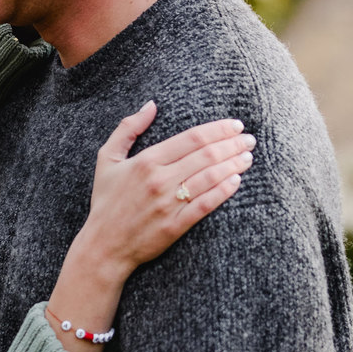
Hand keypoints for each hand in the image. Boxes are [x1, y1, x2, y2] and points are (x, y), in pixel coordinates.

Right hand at [79, 107, 253, 279]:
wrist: (103, 246)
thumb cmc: (106, 202)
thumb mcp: (107, 159)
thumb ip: (127, 128)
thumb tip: (151, 105)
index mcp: (146, 161)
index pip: (192, 138)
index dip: (218, 129)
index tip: (235, 125)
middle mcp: (160, 180)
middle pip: (206, 155)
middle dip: (233, 144)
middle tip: (249, 139)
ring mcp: (169, 203)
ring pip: (211, 177)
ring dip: (234, 164)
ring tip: (248, 157)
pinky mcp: (176, 225)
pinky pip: (206, 204)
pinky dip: (224, 190)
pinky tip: (236, 181)